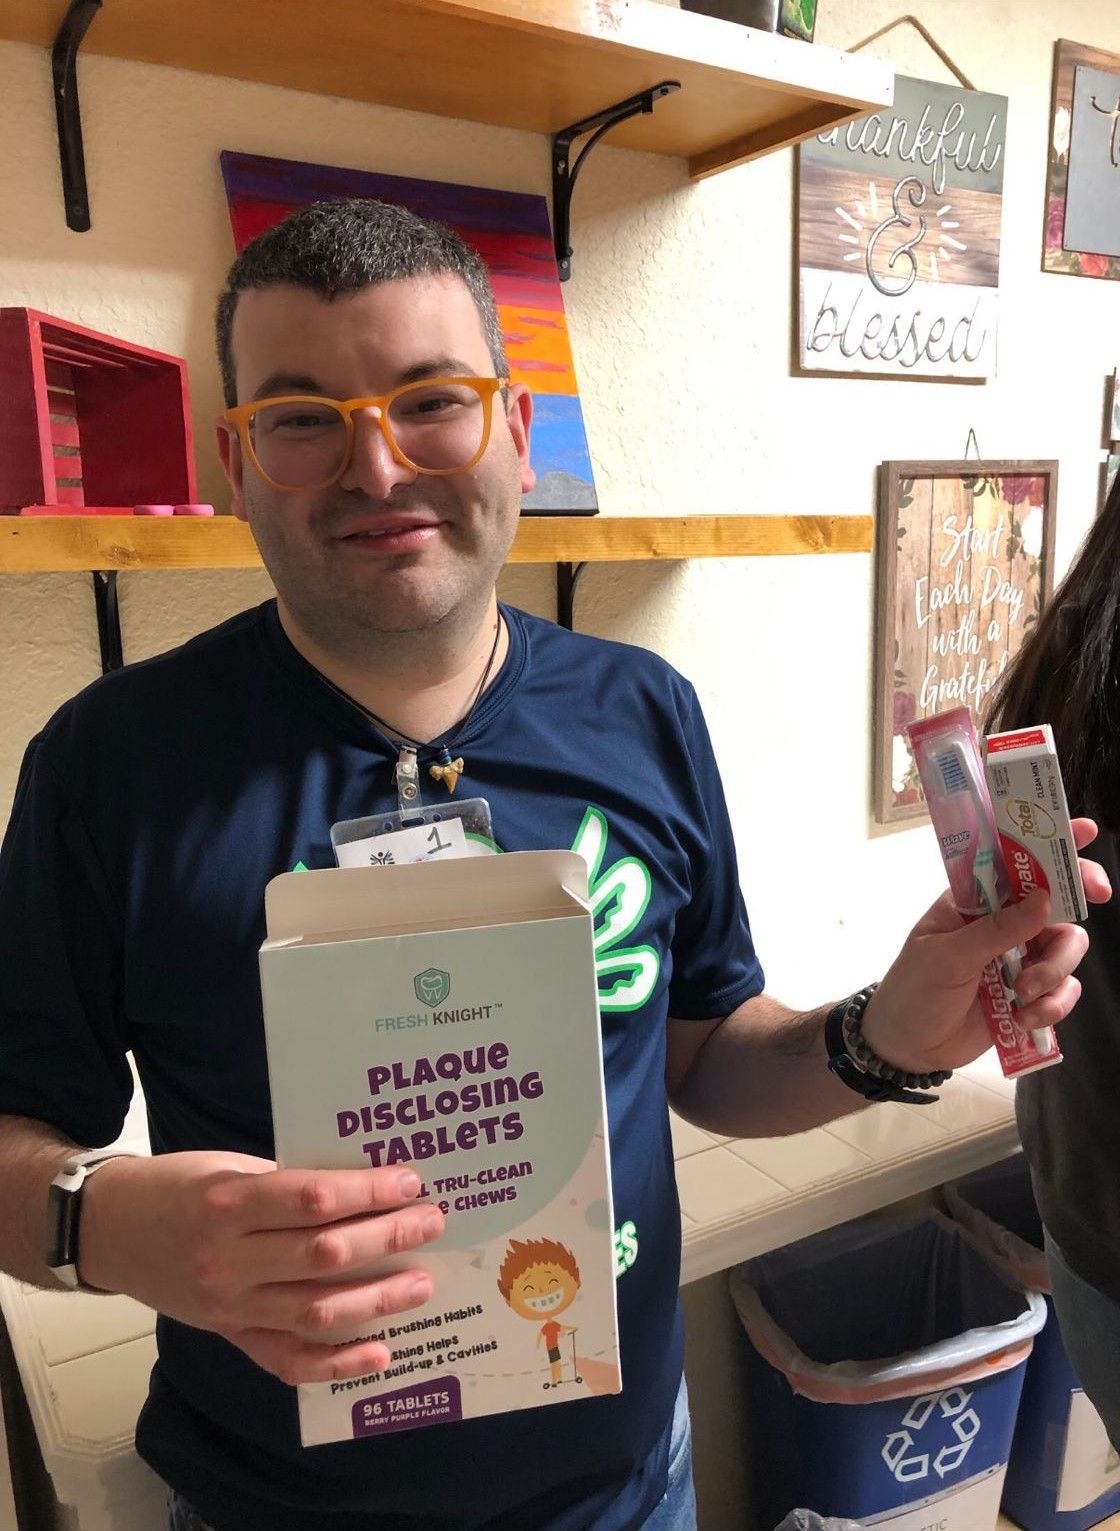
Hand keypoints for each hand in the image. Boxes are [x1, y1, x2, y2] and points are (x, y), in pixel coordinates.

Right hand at [79, 1151, 443, 1384]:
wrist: (108, 1230)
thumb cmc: (176, 1186)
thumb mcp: (226, 1165)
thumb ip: (286, 1182)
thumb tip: (360, 1189)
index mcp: (227, 1201)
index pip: (312, 1199)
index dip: (368, 1191)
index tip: (410, 1181)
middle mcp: (227, 1258)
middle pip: (322, 1255)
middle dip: (387, 1238)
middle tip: (431, 1222)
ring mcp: (228, 1305)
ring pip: (314, 1311)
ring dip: (376, 1299)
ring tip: (420, 1282)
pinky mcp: (229, 1335)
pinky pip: (286, 1360)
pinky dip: (336, 1363)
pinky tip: (380, 1352)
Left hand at [860, 817, 1110, 1073]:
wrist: (908, 1047)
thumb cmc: (914, 990)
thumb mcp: (945, 956)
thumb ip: (995, 930)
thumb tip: (1043, 900)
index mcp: (975, 901)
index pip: (1015, 863)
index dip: (1050, 844)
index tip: (1086, 833)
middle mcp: (1003, 923)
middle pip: (1057, 901)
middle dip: (1077, 901)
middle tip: (1097, 898)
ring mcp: (1020, 958)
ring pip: (1067, 947)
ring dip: (1055, 970)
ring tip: (1022, 994)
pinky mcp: (1030, 994)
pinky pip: (1064, 990)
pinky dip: (1053, 1005)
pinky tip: (1024, 1018)